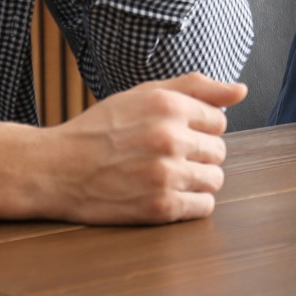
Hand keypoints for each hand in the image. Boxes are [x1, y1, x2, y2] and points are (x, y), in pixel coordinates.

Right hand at [28, 72, 247, 223]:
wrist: (55, 169)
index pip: (219, 120)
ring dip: (196, 180)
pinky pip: (203, 207)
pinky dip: (191, 204)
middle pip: (219, 151)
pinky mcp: (159, 207)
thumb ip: (194, 87)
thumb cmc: (99, 130)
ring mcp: (166, 174)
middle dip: (197, 154)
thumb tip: (240, 91)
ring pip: (215, 179)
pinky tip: (166, 194)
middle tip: (165, 156)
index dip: (198, 129)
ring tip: (165, 175)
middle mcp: (170, 137)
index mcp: (168, 105)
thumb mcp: (142, 95)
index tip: (175, 135)